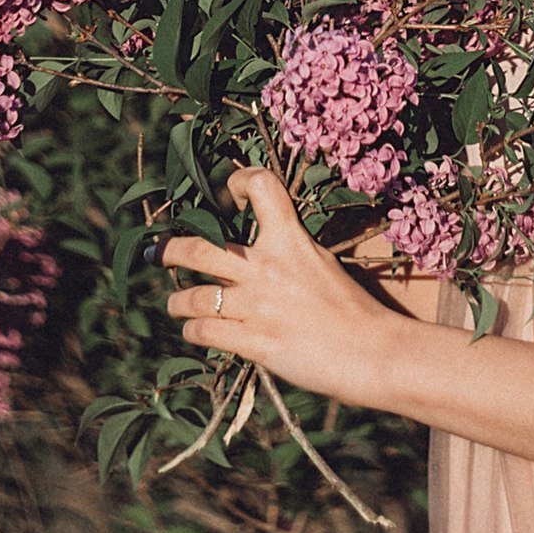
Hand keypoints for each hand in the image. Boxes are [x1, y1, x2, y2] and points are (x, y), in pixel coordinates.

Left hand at [160, 167, 406, 411]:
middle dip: (170, 249)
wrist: (374, 352)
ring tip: (174, 303)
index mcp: (291, 240)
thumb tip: (255, 253)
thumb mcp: (323, 263)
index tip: (224, 191)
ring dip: (177, 299)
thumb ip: (290, 252)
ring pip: (193, 296)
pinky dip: (192, 329)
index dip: (237, 180)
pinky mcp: (255, 342)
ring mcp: (257, 306)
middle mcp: (268, 268)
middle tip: (159, 252)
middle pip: (199, 248)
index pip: (261, 186)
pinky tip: (193, 330)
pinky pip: (205, 331)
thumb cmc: (356, 310)